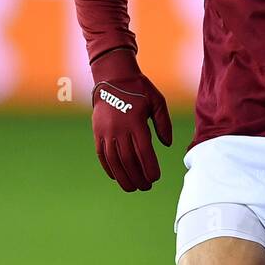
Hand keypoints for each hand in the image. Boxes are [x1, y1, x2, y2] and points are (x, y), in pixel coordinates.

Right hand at [90, 49, 171, 190]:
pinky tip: (116, 177)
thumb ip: (164, 123)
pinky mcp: (97, 132)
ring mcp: (106, 131)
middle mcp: (119, 129)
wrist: (112, 77)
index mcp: (136, 122)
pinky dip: (109, 167)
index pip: (144, 151)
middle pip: (128, 160)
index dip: (149, 167)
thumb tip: (167, 145)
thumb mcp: (157, 101)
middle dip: (138, 177)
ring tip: (132, 188)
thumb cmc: (139, 89)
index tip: (155, 178)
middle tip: (146, 187)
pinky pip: (102, 154)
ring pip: (114, 160)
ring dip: (123, 177)